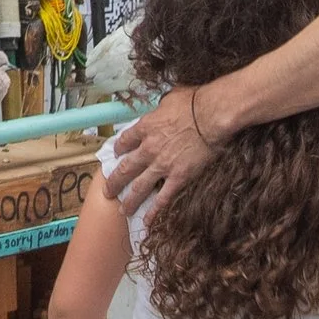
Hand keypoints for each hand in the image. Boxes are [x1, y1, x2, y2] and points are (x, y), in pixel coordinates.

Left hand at [106, 87, 216, 215]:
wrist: (211, 116)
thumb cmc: (194, 102)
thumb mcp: (171, 98)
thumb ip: (163, 107)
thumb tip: (165, 106)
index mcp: (145, 127)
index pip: (125, 141)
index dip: (118, 149)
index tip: (116, 155)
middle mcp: (148, 149)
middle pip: (125, 169)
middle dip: (114, 182)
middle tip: (108, 191)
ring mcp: (162, 165)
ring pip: (139, 187)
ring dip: (129, 201)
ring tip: (123, 210)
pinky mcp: (178, 177)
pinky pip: (163, 198)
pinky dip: (154, 211)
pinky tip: (147, 221)